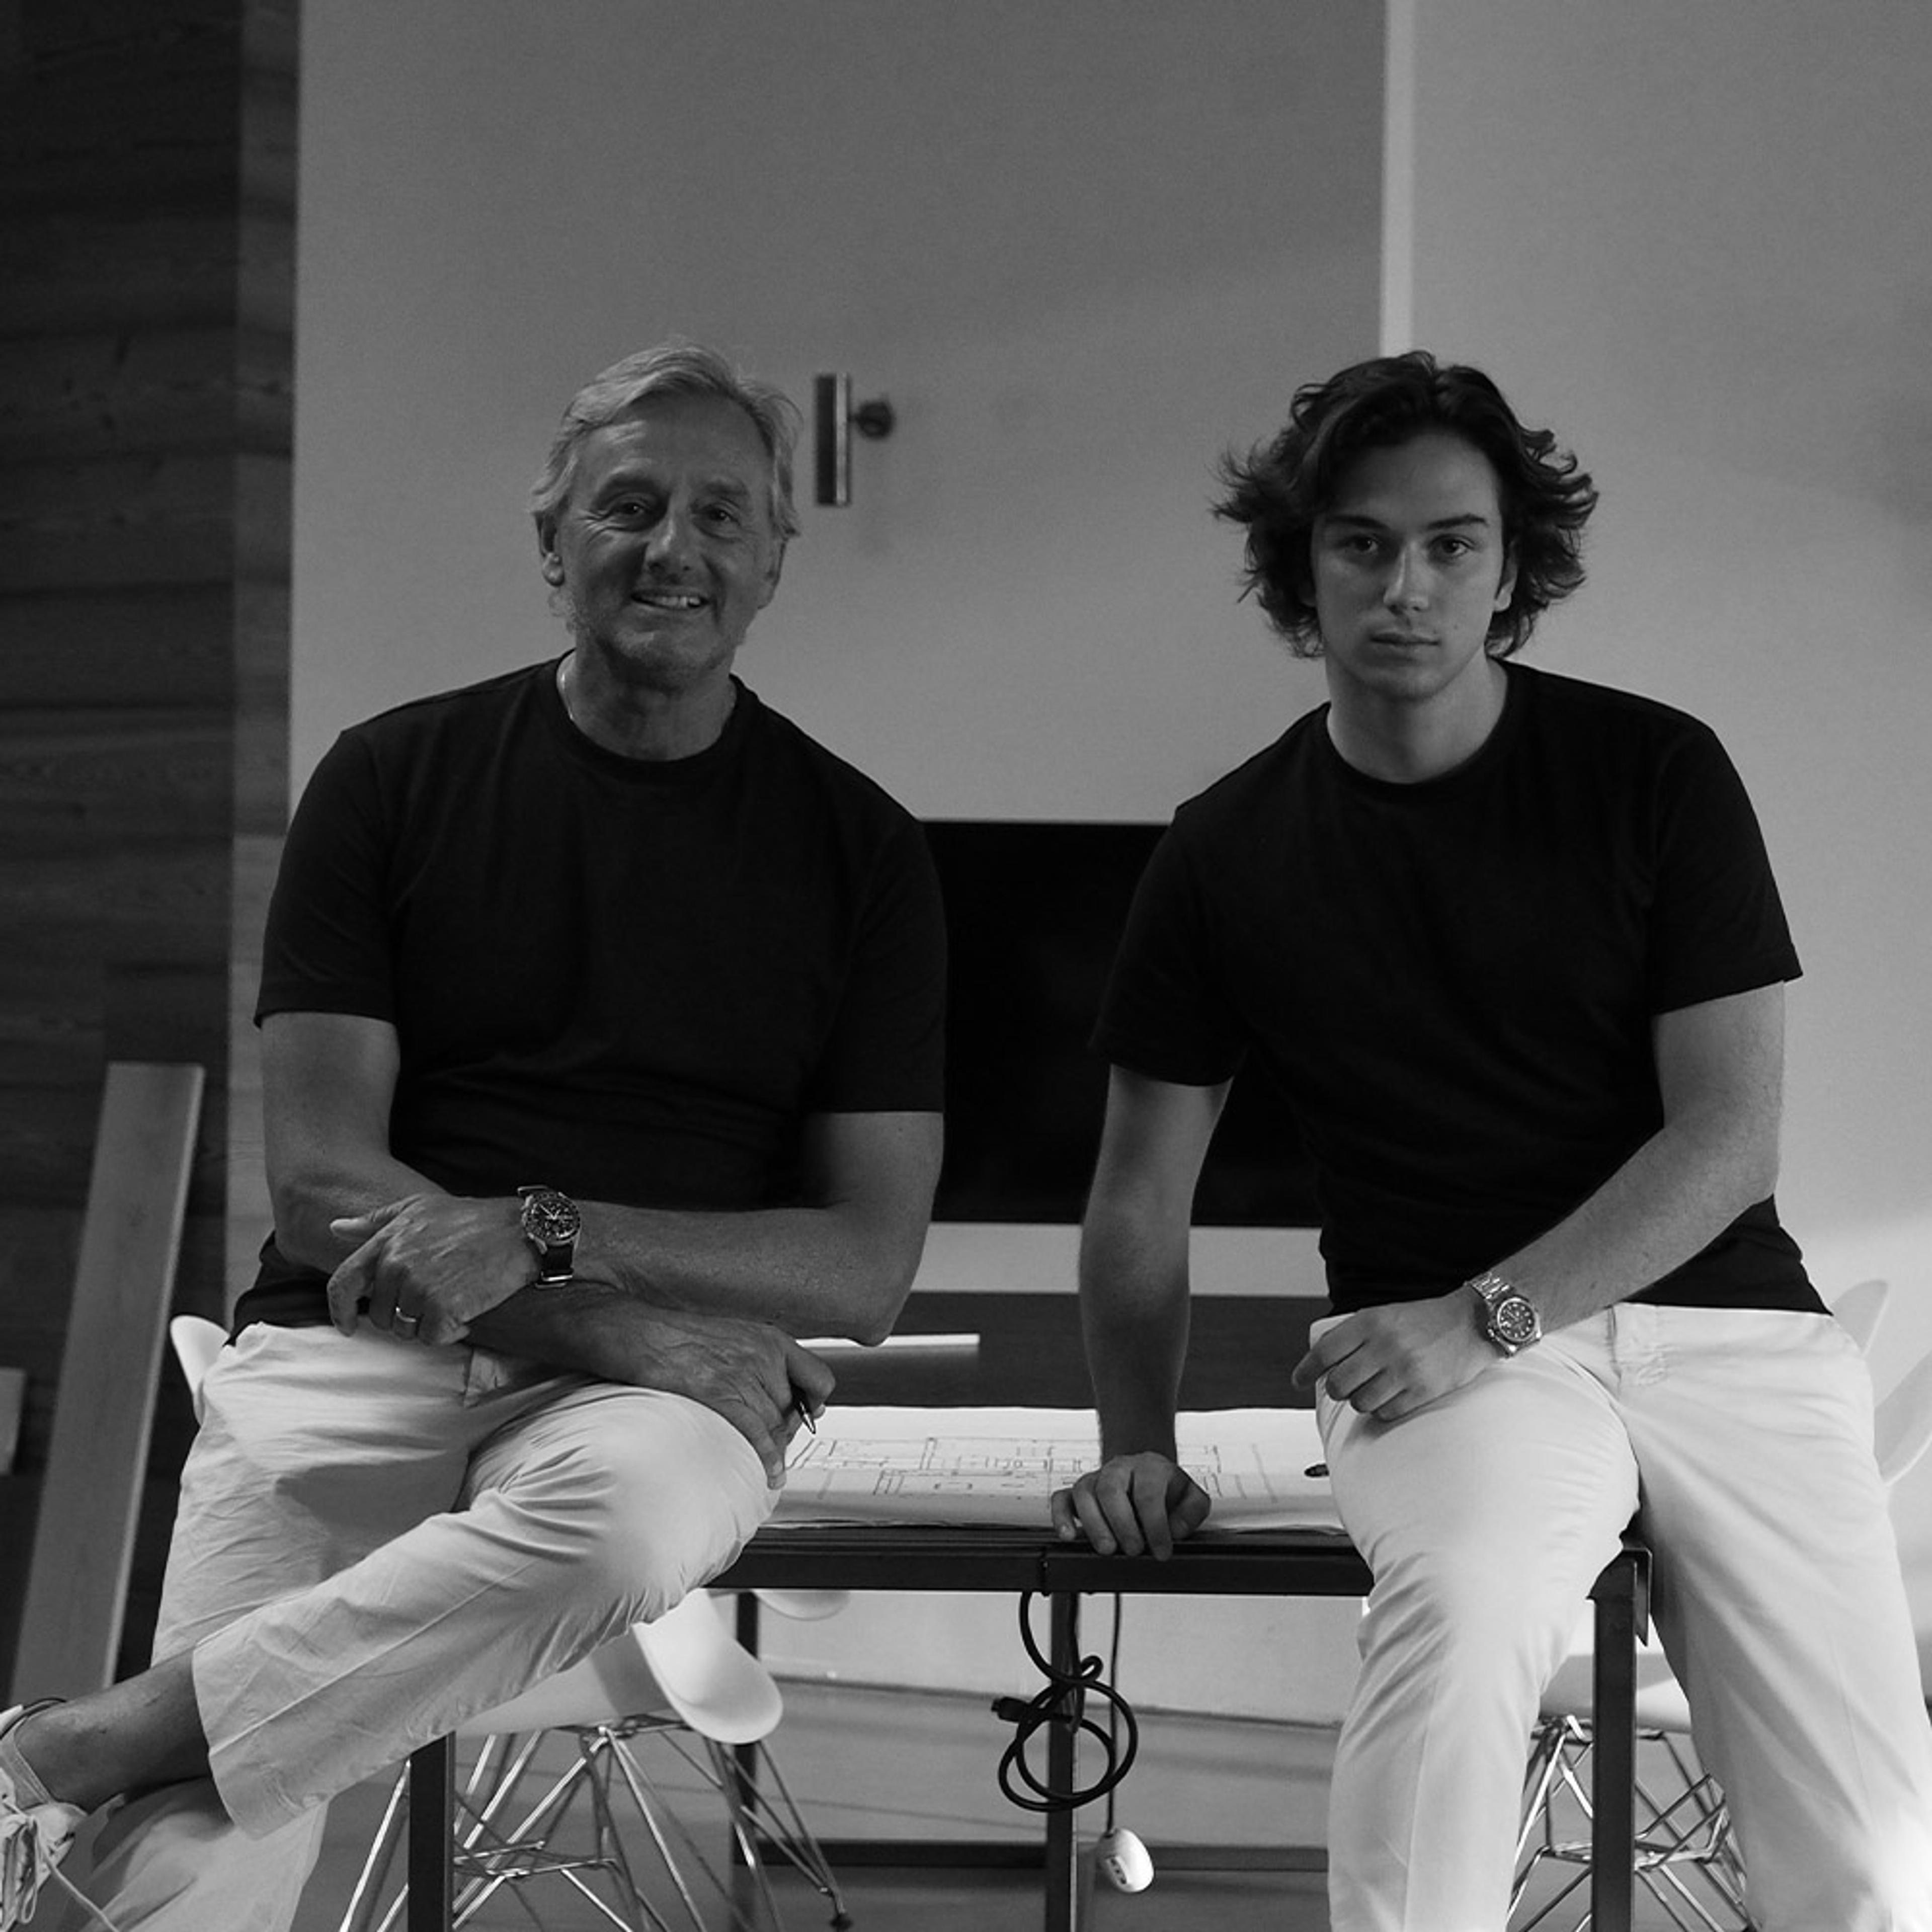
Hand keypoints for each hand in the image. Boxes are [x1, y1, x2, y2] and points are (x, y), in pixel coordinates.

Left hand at [326, 1193, 534, 1343]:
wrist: (522, 1232)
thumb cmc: (473, 1219)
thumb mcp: (420, 1208)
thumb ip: (375, 1220)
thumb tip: (336, 1227)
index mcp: (388, 1241)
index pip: (343, 1282)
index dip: (339, 1309)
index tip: (346, 1325)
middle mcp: (397, 1265)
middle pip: (381, 1315)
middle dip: (405, 1315)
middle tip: (436, 1299)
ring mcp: (419, 1287)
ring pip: (406, 1330)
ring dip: (429, 1324)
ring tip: (455, 1300)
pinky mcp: (443, 1308)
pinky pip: (433, 1337)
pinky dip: (451, 1332)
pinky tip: (467, 1312)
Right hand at [516, 1294, 836, 1489]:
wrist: (636, 1332)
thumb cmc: (675, 1337)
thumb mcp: (729, 1337)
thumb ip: (756, 1360)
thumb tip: (774, 1391)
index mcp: (769, 1339)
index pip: (819, 1376)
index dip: (816, 1401)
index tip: (810, 1415)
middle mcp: (763, 1355)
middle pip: (793, 1407)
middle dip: (787, 1431)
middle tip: (775, 1447)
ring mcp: (743, 1373)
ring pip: (776, 1423)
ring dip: (775, 1448)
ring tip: (769, 1464)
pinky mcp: (721, 1392)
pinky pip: (757, 1433)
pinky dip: (767, 1457)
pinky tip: (770, 1473)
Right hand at [1049, 1452, 1210, 1559]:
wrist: (1147, 1475)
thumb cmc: (1166, 1490)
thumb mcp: (1191, 1496)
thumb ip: (1193, 1511)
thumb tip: (1176, 1529)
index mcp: (1149, 1467)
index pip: (1148, 1493)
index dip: (1155, 1526)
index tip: (1161, 1551)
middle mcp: (1120, 1469)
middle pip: (1111, 1489)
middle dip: (1122, 1524)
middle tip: (1134, 1550)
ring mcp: (1096, 1479)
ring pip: (1084, 1493)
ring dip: (1094, 1525)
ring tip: (1107, 1549)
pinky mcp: (1078, 1493)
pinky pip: (1061, 1498)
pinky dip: (1061, 1517)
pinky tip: (1069, 1535)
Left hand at [1290, 1293, 1496, 1421]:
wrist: (1471, 1323)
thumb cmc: (1423, 1320)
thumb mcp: (1382, 1314)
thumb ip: (1351, 1334)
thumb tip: (1318, 1359)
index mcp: (1370, 1322)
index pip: (1324, 1352)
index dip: (1306, 1370)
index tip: (1298, 1381)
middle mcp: (1384, 1345)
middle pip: (1338, 1384)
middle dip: (1337, 1388)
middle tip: (1345, 1385)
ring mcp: (1405, 1370)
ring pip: (1360, 1402)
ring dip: (1361, 1400)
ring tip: (1374, 1388)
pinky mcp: (1423, 1391)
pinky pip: (1386, 1413)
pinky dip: (1383, 1410)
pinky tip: (1392, 1396)